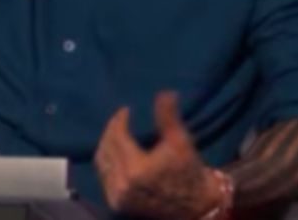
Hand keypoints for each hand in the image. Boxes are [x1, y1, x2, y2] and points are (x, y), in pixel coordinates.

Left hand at [94, 91, 220, 218]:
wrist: (195, 206)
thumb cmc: (188, 171)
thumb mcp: (181, 141)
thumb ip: (168, 116)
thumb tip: (165, 92)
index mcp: (136, 169)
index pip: (117, 137)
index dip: (119, 120)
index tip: (126, 109)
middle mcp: (122, 184)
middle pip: (106, 148)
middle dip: (111, 130)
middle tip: (120, 118)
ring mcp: (117, 196)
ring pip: (101, 162)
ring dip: (106, 144)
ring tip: (117, 131)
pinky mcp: (117, 203)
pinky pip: (104, 176)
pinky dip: (107, 161)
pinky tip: (115, 152)